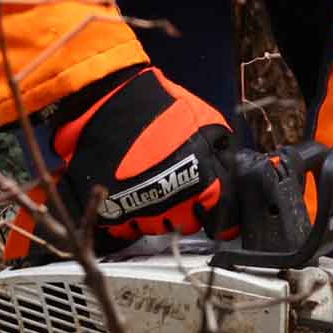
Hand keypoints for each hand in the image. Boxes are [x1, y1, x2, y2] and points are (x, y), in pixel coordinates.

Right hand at [43, 65, 232, 242]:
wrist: (105, 103)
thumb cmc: (155, 108)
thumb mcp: (202, 118)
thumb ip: (218, 147)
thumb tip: (227, 163)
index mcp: (202, 182)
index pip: (221, 214)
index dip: (215, 208)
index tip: (209, 205)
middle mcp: (175, 203)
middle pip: (187, 223)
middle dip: (183, 208)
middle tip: (172, 185)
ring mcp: (143, 212)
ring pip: (156, 228)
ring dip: (154, 211)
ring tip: (145, 184)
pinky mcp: (113, 214)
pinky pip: (126, 229)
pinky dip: (127, 215)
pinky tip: (126, 192)